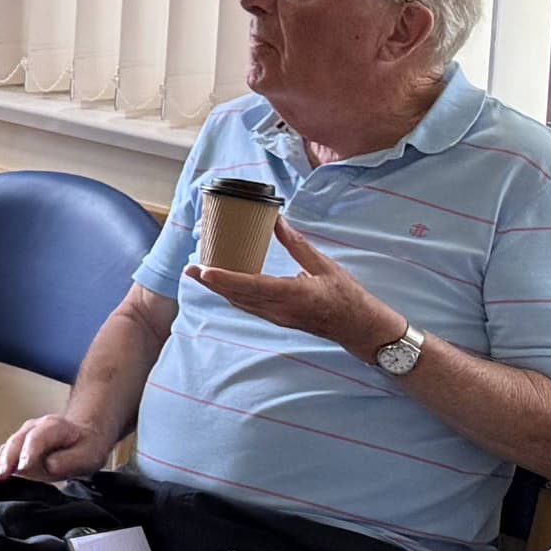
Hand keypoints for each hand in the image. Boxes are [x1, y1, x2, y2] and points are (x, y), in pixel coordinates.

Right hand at [0, 410, 117, 480]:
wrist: (83, 436)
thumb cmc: (85, 447)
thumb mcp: (88, 455)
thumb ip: (69, 460)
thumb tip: (49, 466)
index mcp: (54, 427)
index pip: (37, 438)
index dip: (29, 453)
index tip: (23, 469)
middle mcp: (35, 427)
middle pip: (17, 441)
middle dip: (8, 459)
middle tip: (2, 475)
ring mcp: (24, 434)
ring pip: (7, 446)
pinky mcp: (18, 445)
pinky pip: (4, 452)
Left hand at [189, 218, 399, 359]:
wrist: (361, 329)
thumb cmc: (348, 297)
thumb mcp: (326, 266)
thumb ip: (298, 245)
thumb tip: (277, 221)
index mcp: (294, 295)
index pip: (252, 287)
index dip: (225, 279)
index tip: (203, 271)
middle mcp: (281, 310)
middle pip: (238, 296)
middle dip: (212, 283)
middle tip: (189, 268)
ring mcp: (279, 318)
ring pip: (241, 303)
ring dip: (219, 289)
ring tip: (200, 274)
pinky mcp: (279, 320)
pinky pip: (250, 307)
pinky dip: (234, 295)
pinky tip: (224, 286)